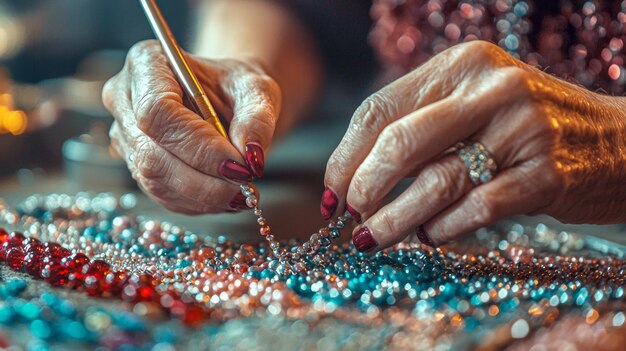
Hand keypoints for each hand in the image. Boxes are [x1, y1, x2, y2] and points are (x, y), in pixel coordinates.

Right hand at [103, 40, 280, 213]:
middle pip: (151, 154)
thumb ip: (257, 117)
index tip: (239, 165)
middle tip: (246, 187)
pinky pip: (162, 195)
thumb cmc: (236, 86)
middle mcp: (125, 99)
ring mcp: (125, 136)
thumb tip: (251, 157)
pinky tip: (226, 195)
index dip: (198, 146)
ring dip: (203, 196)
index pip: (157, 111)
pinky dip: (199, 202)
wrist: (227, 98)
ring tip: (243, 193)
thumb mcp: (257, 89)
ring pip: (155, 181)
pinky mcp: (136, 166)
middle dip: (203, 180)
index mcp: (146, 63)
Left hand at [322, 40, 625, 250]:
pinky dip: (442, 228)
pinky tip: (429, 236)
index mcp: (460, 66)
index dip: (344, 158)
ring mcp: (521, 129)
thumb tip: (350, 178)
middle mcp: (490, 89)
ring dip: (393, 220)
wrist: (617, 142)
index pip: (378, 111)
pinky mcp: (546, 174)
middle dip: (363, 188)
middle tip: (351, 217)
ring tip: (374, 238)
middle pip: (398, 144)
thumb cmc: (526, 127)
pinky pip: (475, 208)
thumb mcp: (471, 106)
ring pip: (434, 181)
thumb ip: (417, 129)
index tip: (331, 192)